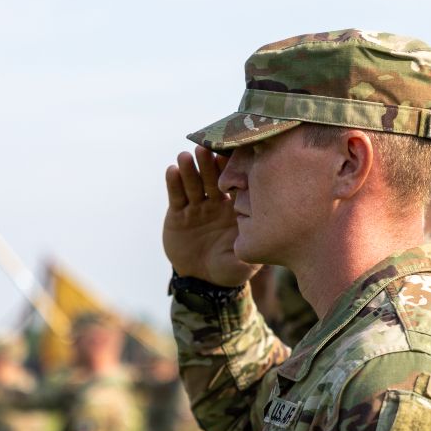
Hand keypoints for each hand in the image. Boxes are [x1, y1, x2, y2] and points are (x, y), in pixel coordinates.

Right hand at [162, 146, 259, 286]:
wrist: (203, 281)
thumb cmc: (230, 269)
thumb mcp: (244, 262)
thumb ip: (248, 249)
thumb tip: (257, 239)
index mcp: (236, 208)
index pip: (235, 185)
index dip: (232, 171)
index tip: (230, 157)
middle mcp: (217, 202)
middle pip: (212, 178)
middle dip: (208, 164)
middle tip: (205, 149)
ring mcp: (197, 206)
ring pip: (193, 184)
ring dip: (190, 169)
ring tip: (186, 157)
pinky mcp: (178, 213)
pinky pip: (176, 196)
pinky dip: (173, 183)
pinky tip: (172, 170)